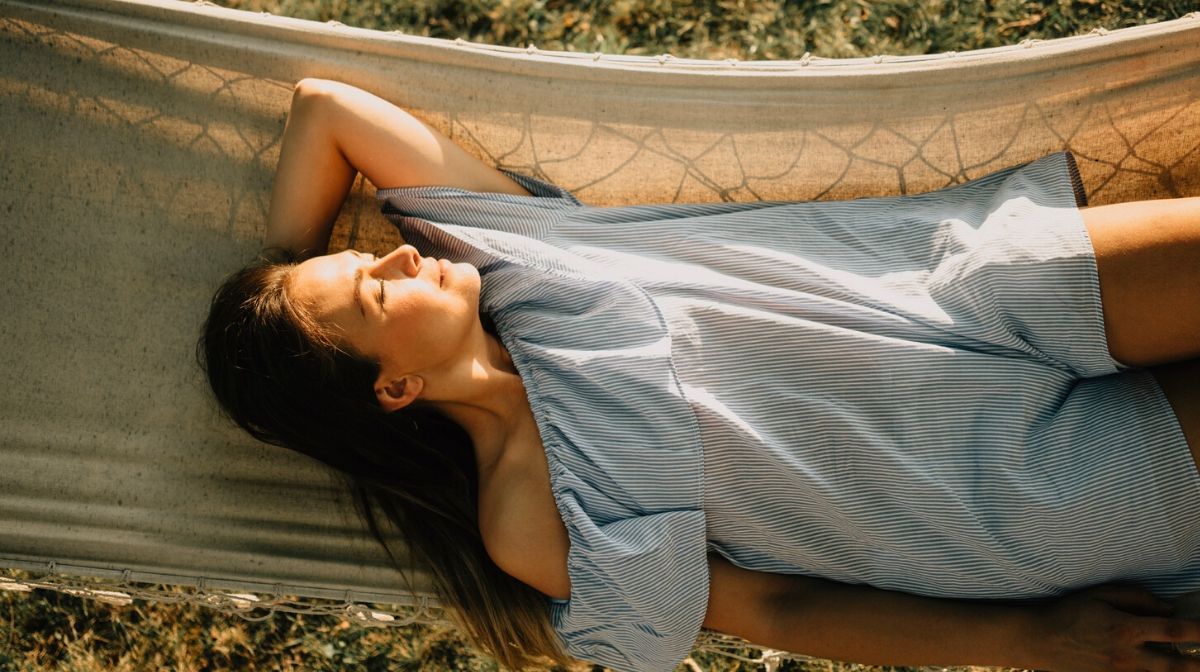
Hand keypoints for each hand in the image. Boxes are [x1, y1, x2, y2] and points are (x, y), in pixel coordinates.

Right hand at [1035, 583, 1199, 671]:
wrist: (1040, 641)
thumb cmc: (1070, 612)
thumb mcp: (1100, 595)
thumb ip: (1137, 598)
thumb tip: (1168, 608)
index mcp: (1125, 629)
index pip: (1172, 630)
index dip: (1197, 630)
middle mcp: (1126, 655)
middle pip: (1174, 666)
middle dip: (1197, 665)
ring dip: (1176, 671)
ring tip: (1190, 665)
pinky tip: (1157, 668)